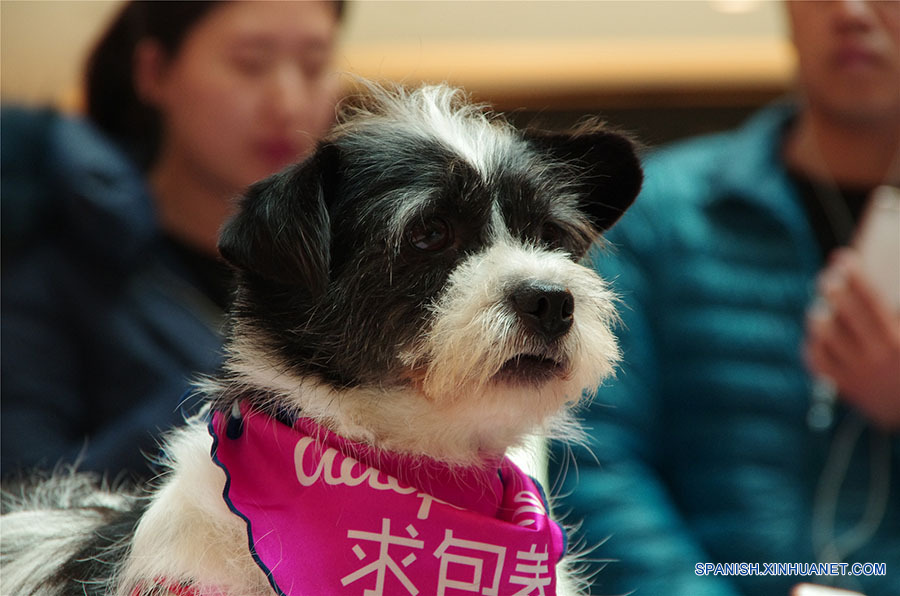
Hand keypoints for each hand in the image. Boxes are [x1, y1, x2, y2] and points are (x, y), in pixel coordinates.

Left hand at [805, 249, 899, 429]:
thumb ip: (892, 312)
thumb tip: (883, 286)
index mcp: (898, 338)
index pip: (872, 299)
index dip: (854, 276)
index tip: (841, 258)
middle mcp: (878, 355)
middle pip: (845, 313)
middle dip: (833, 290)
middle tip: (827, 279)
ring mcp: (859, 372)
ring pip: (825, 335)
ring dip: (819, 316)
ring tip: (820, 308)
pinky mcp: (844, 387)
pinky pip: (816, 358)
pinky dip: (813, 343)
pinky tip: (817, 335)